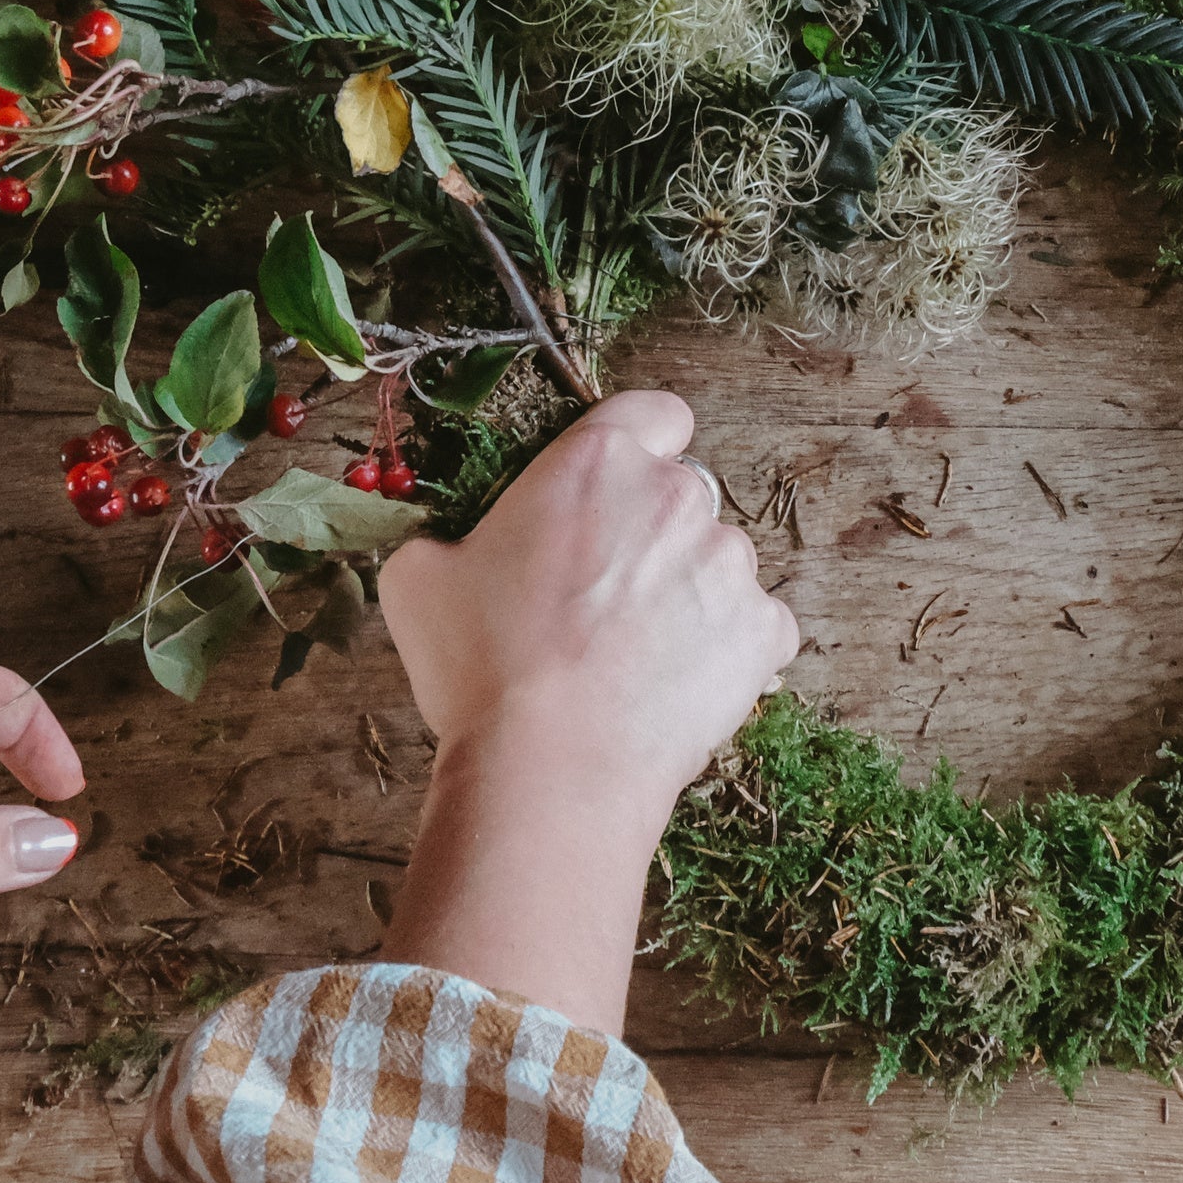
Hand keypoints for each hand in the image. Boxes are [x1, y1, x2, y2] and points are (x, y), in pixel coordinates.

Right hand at [380, 390, 795, 814]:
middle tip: (601, 595)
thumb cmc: (482, 668)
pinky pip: (755, 626)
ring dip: (688, 591)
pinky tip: (675, 683)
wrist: (550, 768)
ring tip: (634, 655)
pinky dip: (726, 648)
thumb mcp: (420, 579)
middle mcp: (675, 496)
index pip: (653, 413)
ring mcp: (728, 564)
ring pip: (718, 561)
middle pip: (681, 494)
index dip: (641, 444)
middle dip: (650, 533)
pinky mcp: (762, 631)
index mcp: (598, 461)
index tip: (619, 486)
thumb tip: (449, 550)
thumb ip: (448, 538)